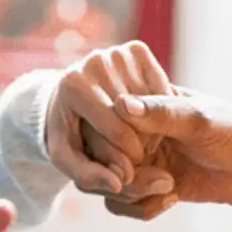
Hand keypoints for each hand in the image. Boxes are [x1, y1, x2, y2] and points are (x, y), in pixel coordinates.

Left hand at [43, 41, 177, 202]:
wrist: (67, 98)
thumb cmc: (68, 133)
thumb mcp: (69, 160)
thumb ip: (89, 177)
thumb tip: (117, 184)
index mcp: (73, 86)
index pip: (117, 131)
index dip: (130, 158)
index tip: (128, 171)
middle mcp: (93, 61)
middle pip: (136, 115)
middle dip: (142, 142)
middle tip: (137, 157)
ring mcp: (115, 52)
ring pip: (153, 100)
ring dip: (155, 126)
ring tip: (140, 139)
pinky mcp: (135, 47)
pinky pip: (162, 84)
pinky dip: (164, 106)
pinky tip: (150, 119)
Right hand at [97, 90, 231, 221]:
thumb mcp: (200, 119)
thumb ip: (161, 113)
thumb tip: (122, 105)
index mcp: (144, 103)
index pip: (104, 118)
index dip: (111, 140)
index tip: (138, 154)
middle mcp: (134, 132)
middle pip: (98, 155)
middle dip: (122, 174)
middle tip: (159, 178)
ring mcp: (137, 160)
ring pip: (106, 183)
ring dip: (134, 193)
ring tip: (168, 187)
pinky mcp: (144, 187)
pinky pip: (120, 204)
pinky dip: (141, 208)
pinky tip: (171, 199)